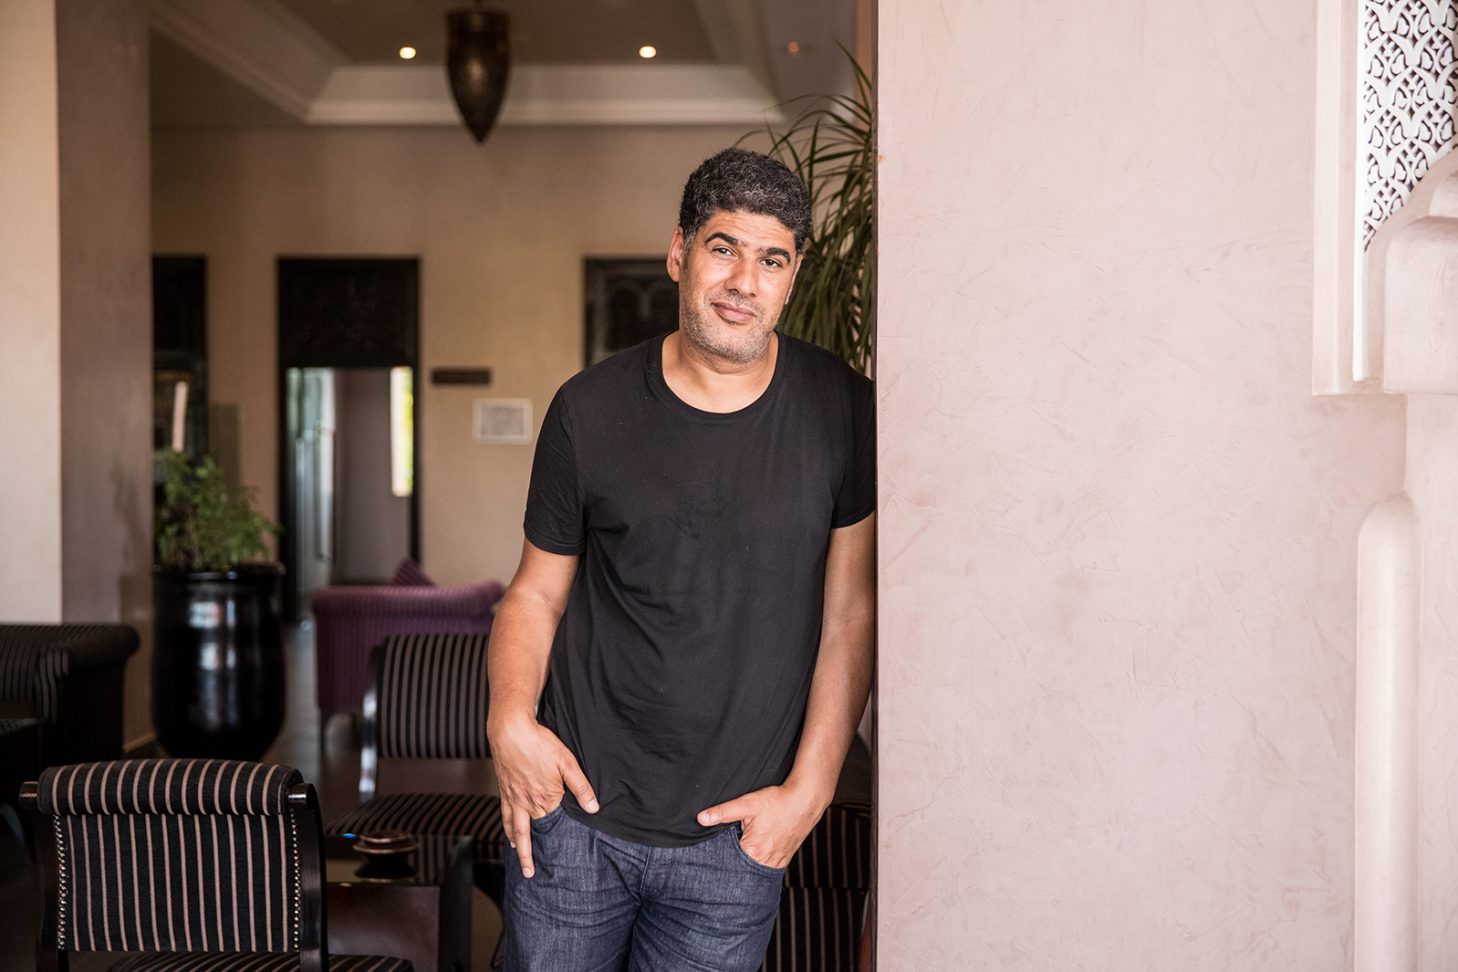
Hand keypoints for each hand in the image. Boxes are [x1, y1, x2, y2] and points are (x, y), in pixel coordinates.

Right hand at [488, 713, 597, 878]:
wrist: (510, 730)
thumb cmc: (539, 743)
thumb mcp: (567, 763)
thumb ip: (581, 787)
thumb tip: (593, 808)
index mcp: (544, 799)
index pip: (552, 827)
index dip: (556, 842)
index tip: (560, 860)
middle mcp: (526, 803)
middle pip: (528, 835)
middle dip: (529, 856)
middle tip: (530, 874)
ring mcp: (513, 797)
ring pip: (513, 828)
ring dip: (517, 845)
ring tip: (519, 857)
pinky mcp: (504, 789)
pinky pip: (503, 814)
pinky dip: (505, 826)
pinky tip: (507, 831)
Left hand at [697, 782, 823, 868]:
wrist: (806, 799)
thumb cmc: (778, 801)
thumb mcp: (747, 803)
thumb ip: (723, 812)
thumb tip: (701, 818)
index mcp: (753, 851)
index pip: (729, 864)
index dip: (720, 861)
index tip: (712, 861)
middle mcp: (766, 861)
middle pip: (743, 869)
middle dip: (734, 865)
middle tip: (725, 862)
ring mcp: (778, 861)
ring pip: (757, 870)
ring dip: (748, 866)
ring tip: (741, 859)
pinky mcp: (786, 857)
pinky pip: (769, 867)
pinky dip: (761, 864)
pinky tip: (756, 856)